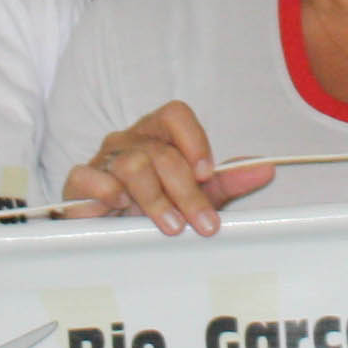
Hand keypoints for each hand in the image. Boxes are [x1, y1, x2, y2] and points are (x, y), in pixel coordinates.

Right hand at [64, 101, 272, 236]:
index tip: (207, 173)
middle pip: (161, 152)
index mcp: (158, 135)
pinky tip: (119, 207)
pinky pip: (86, 176)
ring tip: (170, 227)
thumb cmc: (157, 207)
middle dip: (187, 191)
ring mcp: (103, 160)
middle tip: (203, 224)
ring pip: (132, 166)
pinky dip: (104, 191)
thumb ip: (228, 181)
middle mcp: (130, 141)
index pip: (175, 115)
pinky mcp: (79, 182)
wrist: (112, 233)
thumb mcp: (197, 196)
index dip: (194, 140)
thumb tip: (268, 168)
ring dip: (155, 199)